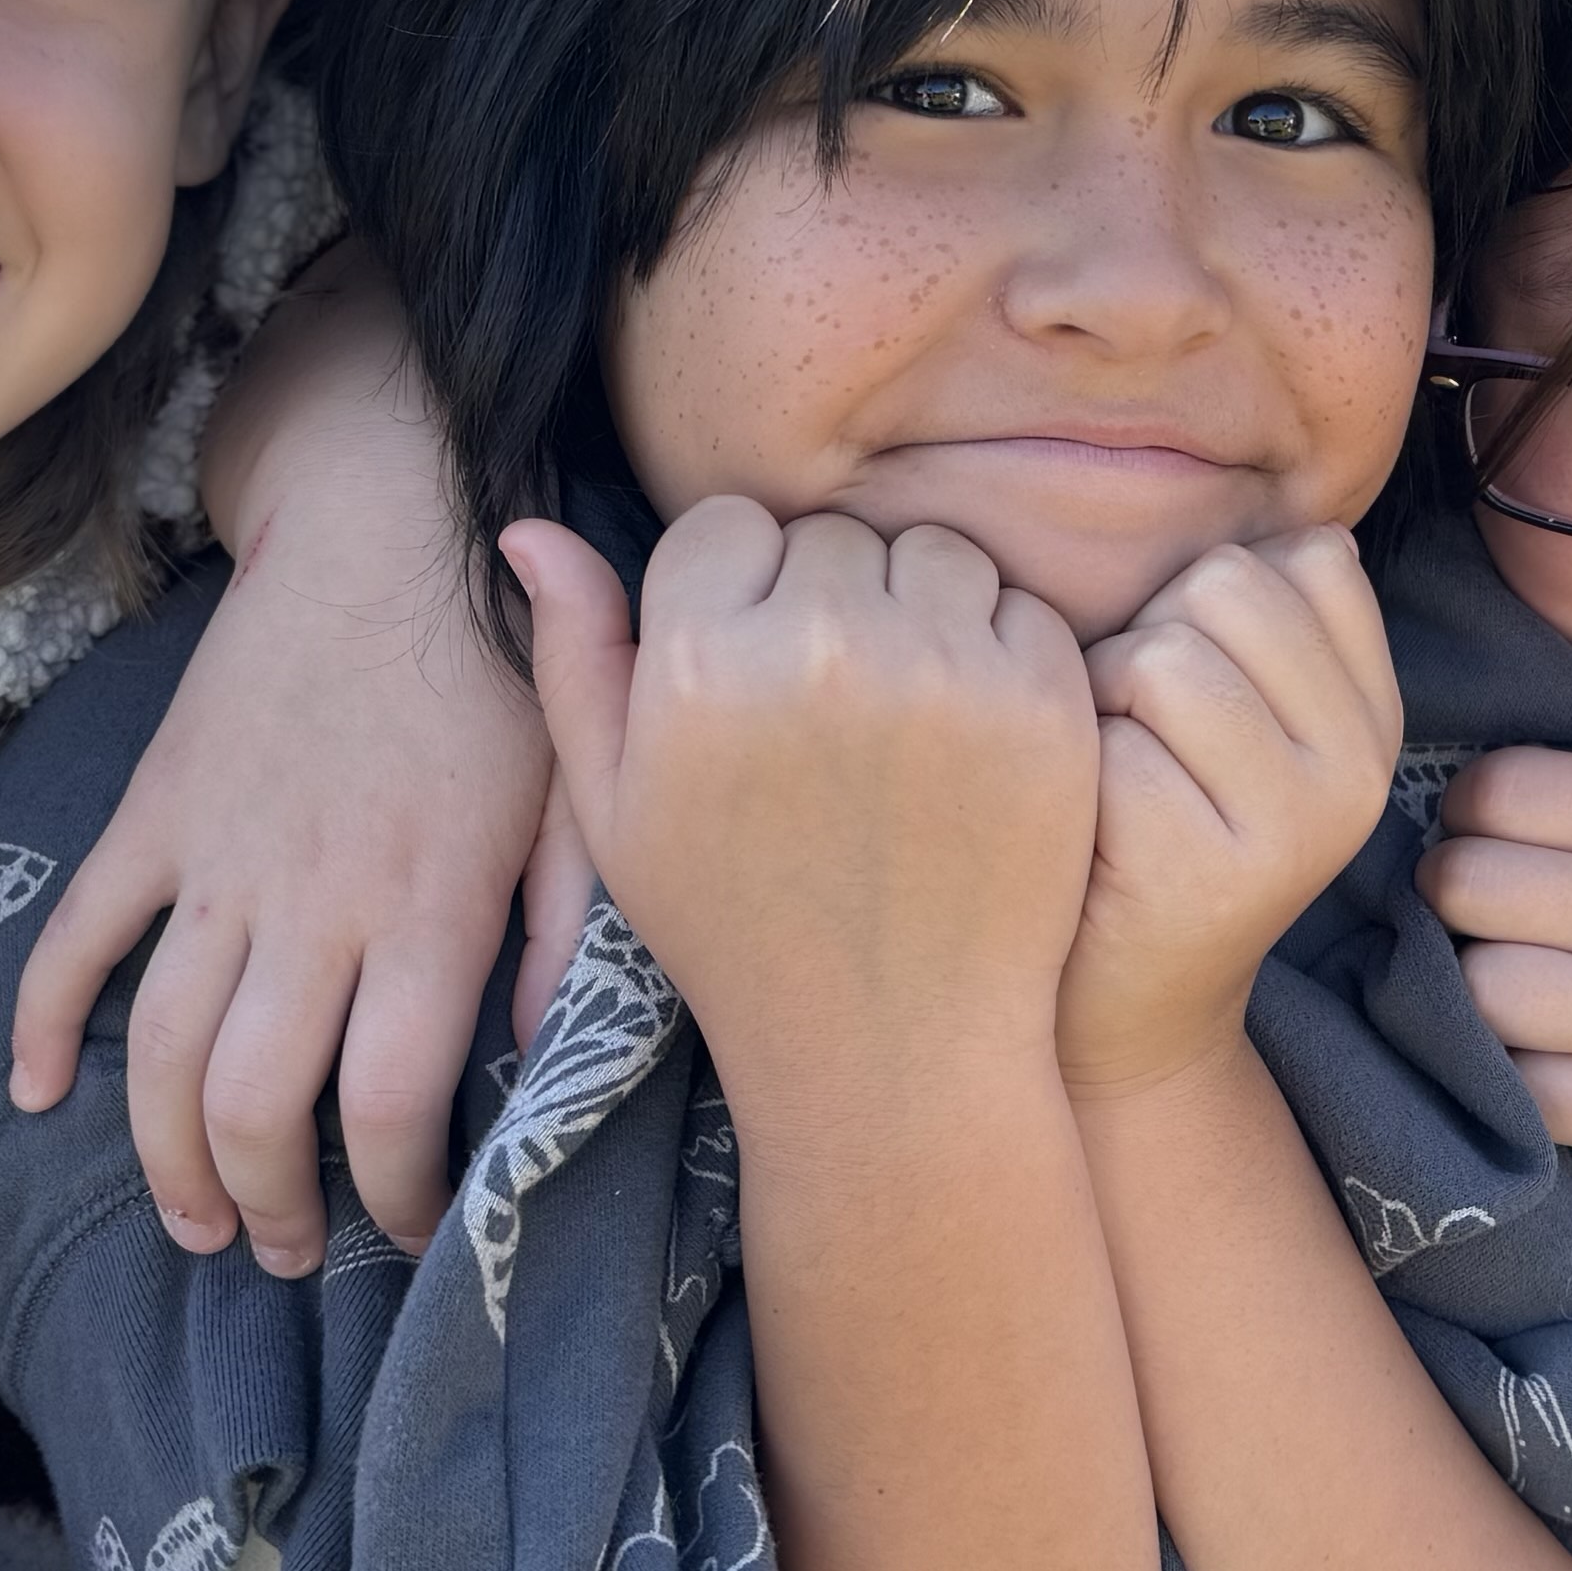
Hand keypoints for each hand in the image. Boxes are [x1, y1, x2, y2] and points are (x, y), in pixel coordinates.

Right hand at [10, 248, 542, 1268]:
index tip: (409, 1228)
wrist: (390, 523)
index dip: (395, 1194)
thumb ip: (569, 933)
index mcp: (428, 906)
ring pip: (161, 1055)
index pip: (391, 1105)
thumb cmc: (504, 665)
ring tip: (198, 1219)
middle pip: (257, 1108)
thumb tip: (542, 1061)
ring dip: (168, 1157)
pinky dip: (40, 1024)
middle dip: (267, 1206)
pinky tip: (34, 1095)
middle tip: (283, 1248)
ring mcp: (217, 864)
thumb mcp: (580, 795)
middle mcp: (313, 903)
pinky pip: (73, 939)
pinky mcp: (153, 816)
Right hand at [501, 501, 1097, 1092]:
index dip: (735, 594)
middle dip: (827, 600)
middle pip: (832, 537)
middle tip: (828, 712)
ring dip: (919, 612)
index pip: (726, 527)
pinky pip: (1020, 607)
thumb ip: (575, 656)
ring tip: (899, 718)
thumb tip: (527, 527)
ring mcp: (945, 668)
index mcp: (704, 660)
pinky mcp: (1043, 701)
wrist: (891, 1044)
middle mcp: (824, 644)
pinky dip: (1001, 653)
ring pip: (933, 553)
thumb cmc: (733, 928)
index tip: (749, 672)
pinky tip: (968, 741)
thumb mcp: (612, 810)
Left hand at [1063, 531, 1401, 1097]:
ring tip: (1111, 785)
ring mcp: (1290, 830)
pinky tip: (1087, 838)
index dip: (1211, 601)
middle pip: (1222, 588)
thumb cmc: (1152, 828)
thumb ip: (1260, 620)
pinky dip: (1072, 776)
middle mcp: (1356, 772)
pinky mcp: (1202, 876)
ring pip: (1159, 658)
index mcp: (1375, 720)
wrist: (1119, 1010)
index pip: (1303, 555)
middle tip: (1139, 742)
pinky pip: (1107, 744)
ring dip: (1099, 705)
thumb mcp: (1241, 722)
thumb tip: (1272, 514)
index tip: (1197, 689)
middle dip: (1147, 643)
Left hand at [1422, 750, 1571, 1192]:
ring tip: (1503, 1000)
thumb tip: (1480, 799)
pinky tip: (1539, 1069)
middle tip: (1474, 926)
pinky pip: (1525, 1092)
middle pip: (1468, 885)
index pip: (1505, 788)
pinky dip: (1512, 1086)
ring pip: (1480, 991)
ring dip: (1469, 1001)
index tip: (1480, 843)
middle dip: (1448, 905)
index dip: (1467, 816)